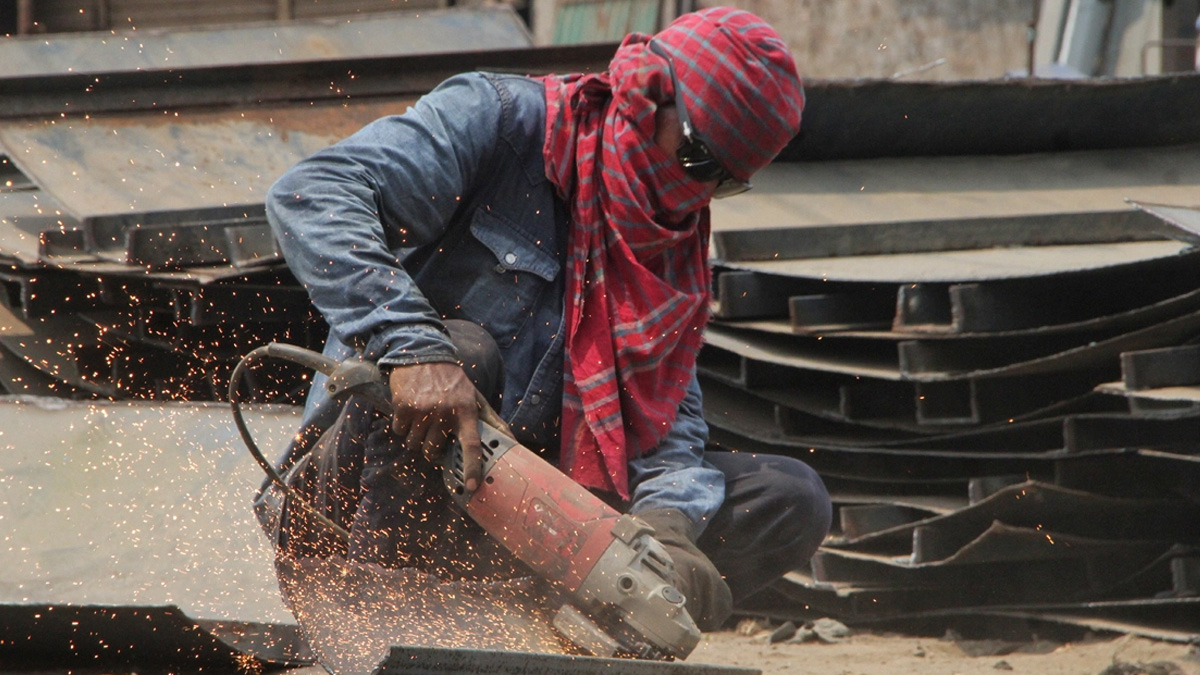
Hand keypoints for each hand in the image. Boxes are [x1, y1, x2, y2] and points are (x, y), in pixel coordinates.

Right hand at [388, 362, 484, 491]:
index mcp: (466, 411)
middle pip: (433, 450)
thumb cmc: (452, 381)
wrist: (423, 354)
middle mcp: (445, 412)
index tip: (472, 486)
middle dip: (431, 446)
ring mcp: (423, 410)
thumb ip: (492, 420)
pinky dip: (402, 425)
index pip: (472, 444)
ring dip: (416, 436)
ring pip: (414, 444)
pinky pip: (400, 431)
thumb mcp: (474, 397)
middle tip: (433, 431)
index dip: (472, 467)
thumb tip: (511, 440)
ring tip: (422, 418)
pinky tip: (410, 409)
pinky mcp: (403, 406)